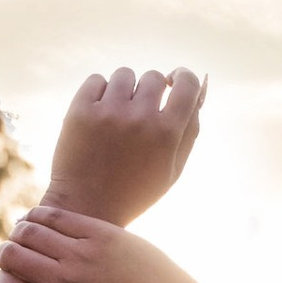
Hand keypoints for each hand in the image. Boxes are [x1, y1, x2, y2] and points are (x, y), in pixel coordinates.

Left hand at [0, 205, 281, 282]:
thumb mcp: (132, 246)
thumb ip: (102, 238)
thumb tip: (83, 238)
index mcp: (97, 231)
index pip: (47, 215)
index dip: (31, 221)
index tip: (30, 231)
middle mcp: (80, 250)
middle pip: (26, 231)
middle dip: (16, 239)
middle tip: (17, 252)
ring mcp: (70, 278)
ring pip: (14, 255)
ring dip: (5, 260)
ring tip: (7, 270)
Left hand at [43, 66, 204, 224]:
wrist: (85, 208)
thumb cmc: (136, 191)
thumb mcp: (173, 168)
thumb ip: (191, 128)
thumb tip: (201, 86)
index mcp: (167, 134)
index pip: (187, 83)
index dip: (183, 78)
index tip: (175, 83)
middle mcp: (140, 118)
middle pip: (154, 77)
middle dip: (151, 91)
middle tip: (140, 115)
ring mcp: (108, 112)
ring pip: (124, 75)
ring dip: (124, 91)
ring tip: (117, 117)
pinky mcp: (80, 110)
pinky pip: (96, 80)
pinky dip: (99, 93)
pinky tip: (98, 117)